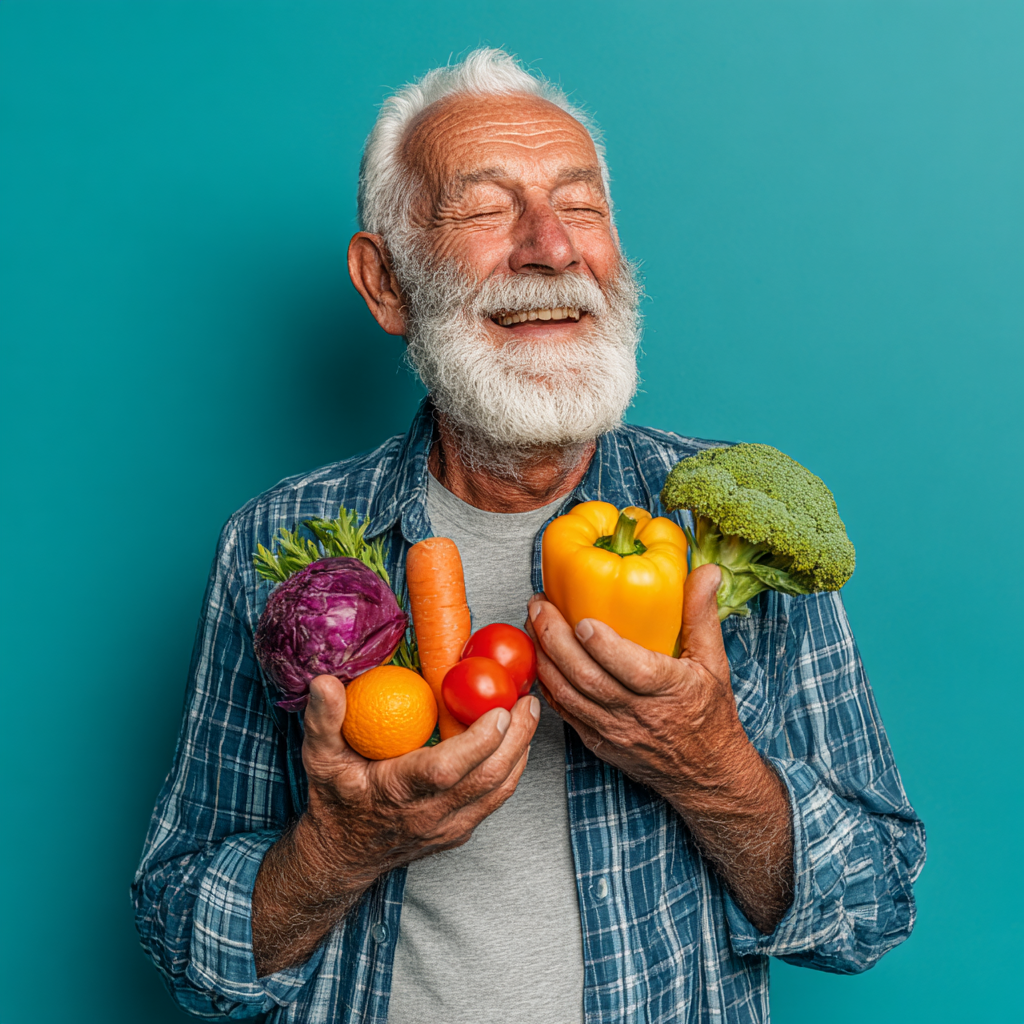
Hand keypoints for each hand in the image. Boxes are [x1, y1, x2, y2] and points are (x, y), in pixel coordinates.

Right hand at [253, 676, 538, 975]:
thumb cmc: (335, 801)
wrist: (342, 858)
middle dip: (516, 739)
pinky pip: (495, 799)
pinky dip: (511, 768)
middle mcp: (429, 815)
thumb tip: (325, 682)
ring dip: (520, 751)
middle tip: (527, 701)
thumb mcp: (319, 759)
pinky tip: (516, 740)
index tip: (498, 710)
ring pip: (499, 791)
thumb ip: (323, 720)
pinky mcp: (460, 831)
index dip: (478, 742)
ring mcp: (448, 827)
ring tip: (529, 713)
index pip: (446, 770)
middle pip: (487, 779)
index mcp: (397, 792)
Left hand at [526, 563, 793, 932]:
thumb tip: (706, 571)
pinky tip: (536, 658)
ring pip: (568, 695)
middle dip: (555, 640)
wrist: (704, 774)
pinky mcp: (596, 742)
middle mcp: (637, 714)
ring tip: (530, 624)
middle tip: (539, 606)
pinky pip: (564, 712)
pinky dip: (546, 684)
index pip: (633, 670)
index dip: (604, 646)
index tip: (582, 619)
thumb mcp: (714, 662)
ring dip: (543, 658)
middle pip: (588, 679)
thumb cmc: (709, 714)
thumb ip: (703, 614)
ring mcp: (613, 731)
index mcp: (669, 690)